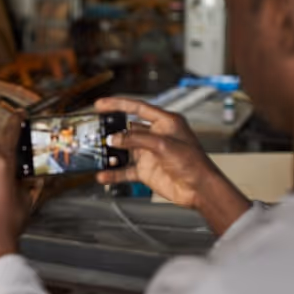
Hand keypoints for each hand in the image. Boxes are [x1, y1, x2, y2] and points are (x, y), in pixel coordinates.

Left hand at [0, 116, 34, 273]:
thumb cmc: (11, 221)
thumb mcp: (28, 197)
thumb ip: (27, 179)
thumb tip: (29, 174)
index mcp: (1, 162)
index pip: (9, 133)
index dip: (16, 121)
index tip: (19, 114)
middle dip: (8, 150)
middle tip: (19, 156)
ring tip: (8, 180)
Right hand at [94, 98, 211, 206]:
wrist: (199, 189)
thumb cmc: (193, 163)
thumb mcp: (163, 145)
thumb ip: (136, 140)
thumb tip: (114, 138)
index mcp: (165, 122)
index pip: (137, 108)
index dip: (118, 104)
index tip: (101, 104)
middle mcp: (155, 136)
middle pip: (127, 130)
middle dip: (111, 131)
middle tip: (94, 131)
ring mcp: (149, 154)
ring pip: (124, 150)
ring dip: (111, 153)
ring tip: (97, 154)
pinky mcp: (146, 170)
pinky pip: (125, 170)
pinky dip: (114, 173)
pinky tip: (103, 175)